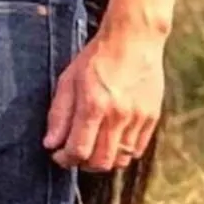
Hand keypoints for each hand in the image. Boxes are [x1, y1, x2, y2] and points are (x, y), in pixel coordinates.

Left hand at [42, 19, 164, 170]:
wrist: (134, 39)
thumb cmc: (96, 58)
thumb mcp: (68, 80)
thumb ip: (59, 114)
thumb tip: (51, 144)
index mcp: (94, 105)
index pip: (78, 150)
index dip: (64, 159)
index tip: (58, 155)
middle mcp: (118, 115)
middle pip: (100, 162)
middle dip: (82, 164)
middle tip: (74, 154)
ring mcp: (138, 118)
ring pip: (120, 160)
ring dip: (103, 160)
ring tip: (92, 147)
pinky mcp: (152, 117)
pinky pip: (137, 149)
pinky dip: (121, 152)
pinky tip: (110, 140)